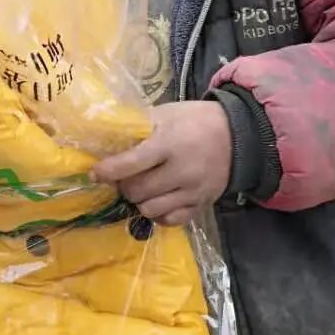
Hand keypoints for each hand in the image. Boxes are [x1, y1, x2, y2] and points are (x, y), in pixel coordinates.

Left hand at [93, 101, 232, 226]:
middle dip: (123, 185)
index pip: (131, 163)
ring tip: (141, 188)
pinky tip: (157, 199)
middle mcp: (182, 171)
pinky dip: (158, 213)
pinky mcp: (202, 205)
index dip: (108, 170)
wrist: (239, 136)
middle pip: (137, 191)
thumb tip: (103, 138)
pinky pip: (170, 221)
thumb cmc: (195, 120)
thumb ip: (137, 126)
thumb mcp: (166, 113)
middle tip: (123, 177)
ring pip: (150, 210)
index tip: (95, 172)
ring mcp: (193, 191)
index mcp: (170, 143)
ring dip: (138, 201)